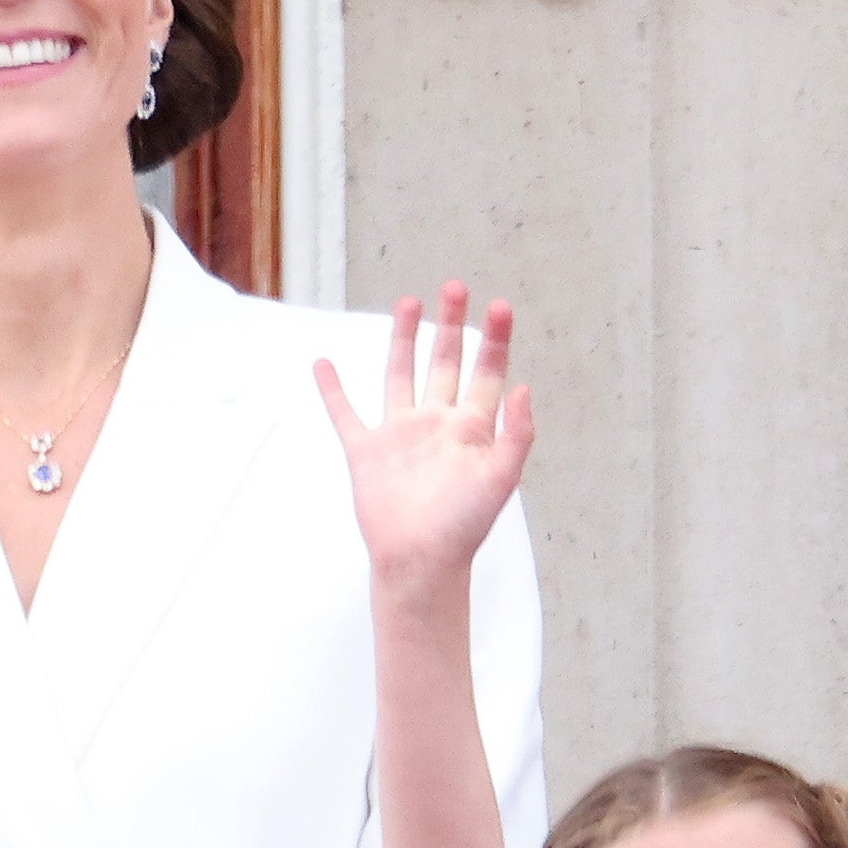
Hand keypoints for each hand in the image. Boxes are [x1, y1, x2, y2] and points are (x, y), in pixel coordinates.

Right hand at [310, 284, 530, 614]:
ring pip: (401, 374)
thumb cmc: (464, 527)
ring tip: (409, 302)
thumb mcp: (501, 478)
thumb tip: (524, 386)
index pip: (487, 372)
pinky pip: (346, 413)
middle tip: (455, 287)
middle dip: (451, 325)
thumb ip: (517, 433)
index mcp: (471, 428)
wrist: (419, 561)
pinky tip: (323, 363)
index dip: (495, 339)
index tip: (500, 306)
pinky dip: (332, 389)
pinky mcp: (366, 452)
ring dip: (403, 339)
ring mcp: (400, 435)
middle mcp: (436, 423)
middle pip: (445, 362)